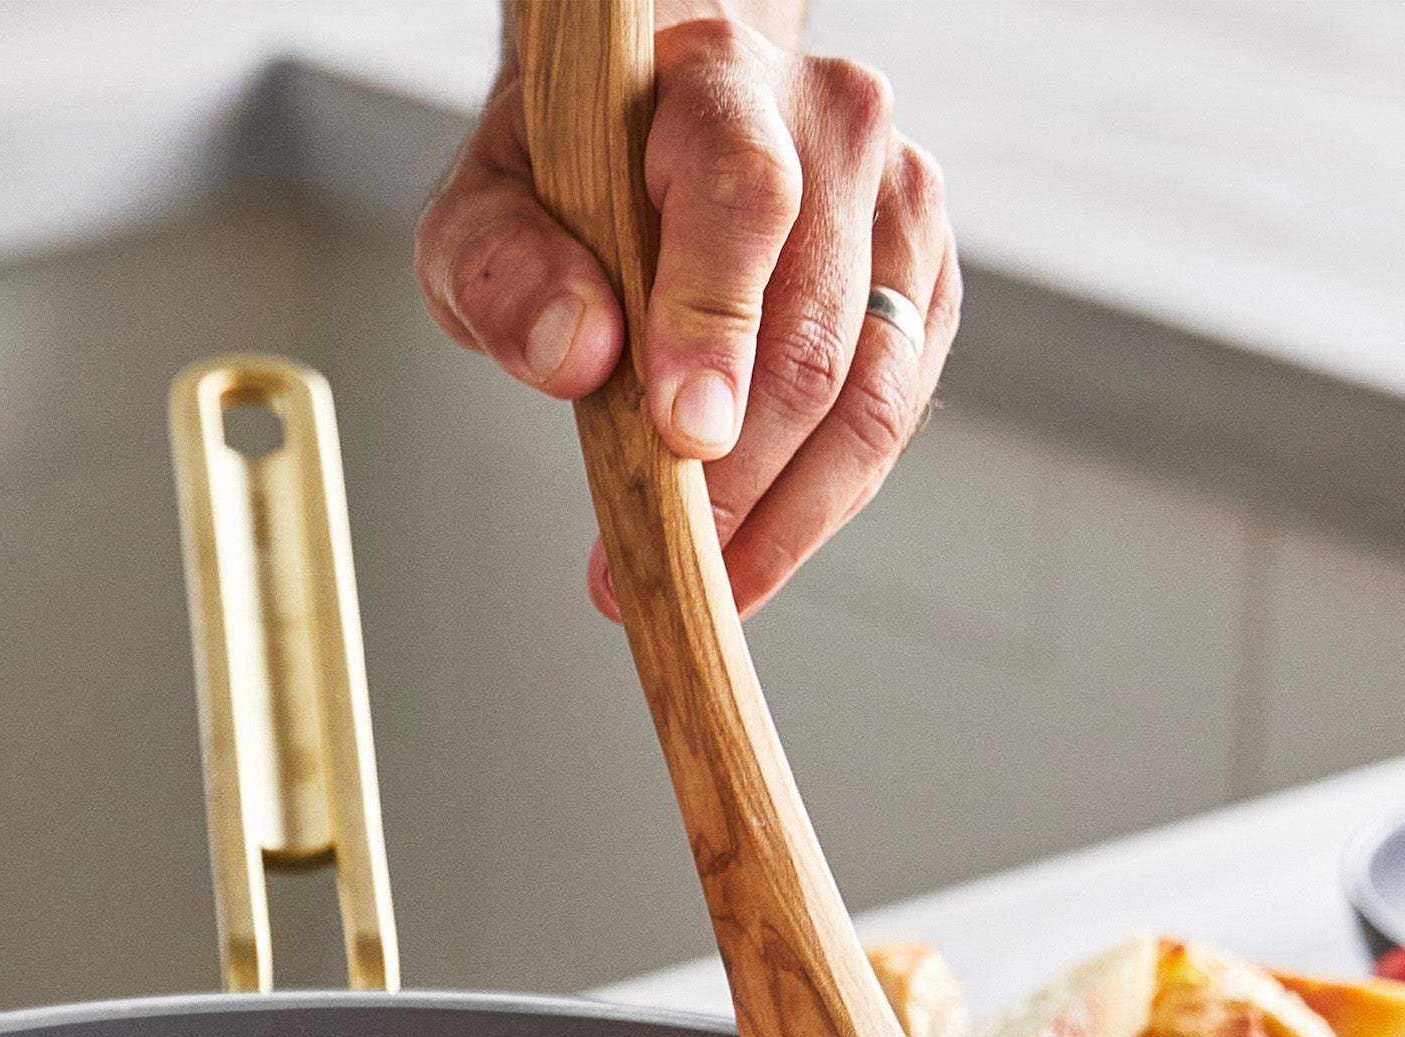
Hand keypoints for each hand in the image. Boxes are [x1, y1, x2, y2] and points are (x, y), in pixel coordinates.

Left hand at [415, 0, 957, 618]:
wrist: (656, 127)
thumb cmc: (570, 174)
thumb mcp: (482, 208)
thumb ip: (503, 269)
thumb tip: (576, 355)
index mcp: (718, 84)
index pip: (743, 204)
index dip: (716, 330)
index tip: (682, 439)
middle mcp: (833, 128)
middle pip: (812, 332)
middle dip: (736, 476)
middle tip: (659, 564)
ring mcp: (896, 207)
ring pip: (873, 394)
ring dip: (789, 515)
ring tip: (709, 585)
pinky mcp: (921, 282)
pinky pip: (889, 418)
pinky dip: (824, 500)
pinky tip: (757, 545)